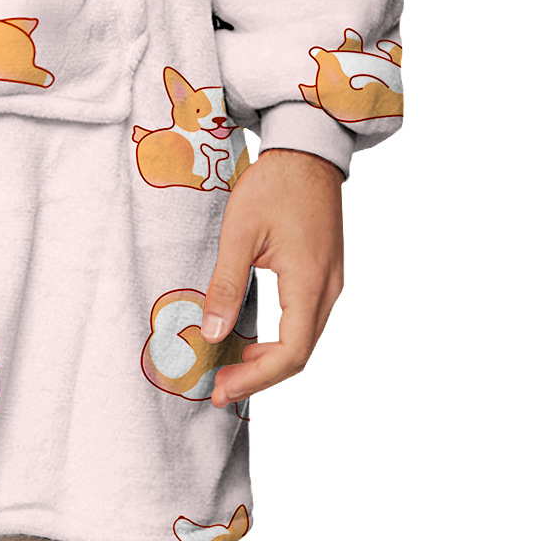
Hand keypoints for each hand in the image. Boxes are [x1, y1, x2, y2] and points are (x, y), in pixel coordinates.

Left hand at [200, 148, 344, 407]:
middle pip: (300, 354)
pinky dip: (279, 338)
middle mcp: (328, 290)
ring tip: (229, 366)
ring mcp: (330, 283)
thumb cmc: (274, 185)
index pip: (291, 353)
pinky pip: (304, 320)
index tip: (221, 388)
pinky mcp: (324, 274)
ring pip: (304, 339)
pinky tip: (250, 339)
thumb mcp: (240, 232)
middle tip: (218, 385)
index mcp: (309, 283)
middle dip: (258, 375)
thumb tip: (210, 332)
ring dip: (268, 359)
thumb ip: (226, 284)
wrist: (306, 152)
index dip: (256, 378)